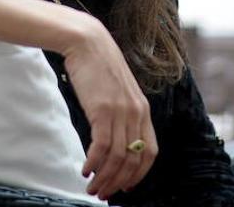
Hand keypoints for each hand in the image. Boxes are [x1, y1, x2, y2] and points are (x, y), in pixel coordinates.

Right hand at [61, 16, 157, 200]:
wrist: (86, 41)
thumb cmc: (98, 65)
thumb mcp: (117, 91)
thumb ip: (120, 112)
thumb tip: (111, 139)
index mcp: (143, 109)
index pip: (149, 151)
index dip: (139, 174)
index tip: (125, 187)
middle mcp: (136, 112)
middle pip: (133, 160)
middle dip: (118, 182)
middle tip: (103, 194)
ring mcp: (120, 111)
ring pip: (116, 157)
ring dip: (104, 177)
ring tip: (91, 188)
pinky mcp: (102, 109)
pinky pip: (101, 146)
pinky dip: (93, 163)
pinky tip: (84, 170)